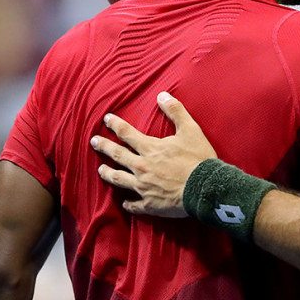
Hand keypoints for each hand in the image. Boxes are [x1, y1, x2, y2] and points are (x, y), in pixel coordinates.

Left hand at [91, 92, 216, 216]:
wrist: (205, 188)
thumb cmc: (198, 159)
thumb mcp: (191, 130)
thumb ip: (176, 111)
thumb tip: (162, 95)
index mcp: (150, 149)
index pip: (127, 133)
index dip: (115, 125)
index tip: (106, 119)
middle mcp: (142, 167)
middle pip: (117, 155)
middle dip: (104, 146)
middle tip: (94, 141)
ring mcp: (144, 187)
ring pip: (119, 179)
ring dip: (108, 173)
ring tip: (100, 170)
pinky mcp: (150, 204)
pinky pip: (134, 205)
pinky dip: (128, 204)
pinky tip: (125, 203)